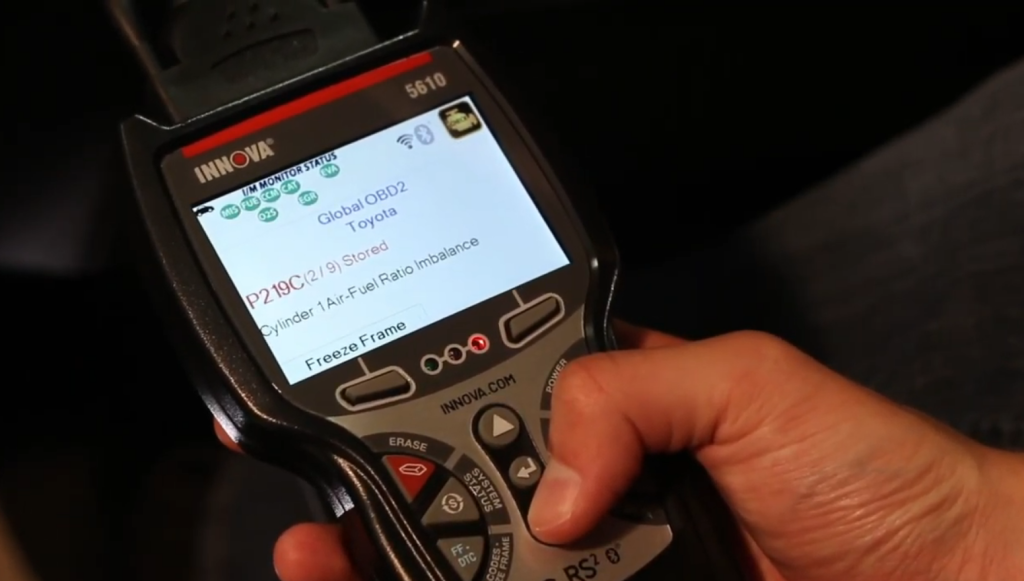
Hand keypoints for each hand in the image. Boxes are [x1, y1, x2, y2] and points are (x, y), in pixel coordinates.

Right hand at [214, 324, 1023, 580]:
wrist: (936, 577)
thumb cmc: (862, 470)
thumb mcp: (742, 380)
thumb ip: (626, 387)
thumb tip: (547, 478)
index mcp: (610, 423)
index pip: (484, 419)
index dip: (415, 435)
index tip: (356, 452)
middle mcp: (594, 509)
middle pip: (464, 513)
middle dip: (383, 520)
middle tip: (324, 541)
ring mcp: (605, 576)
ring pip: (479, 577)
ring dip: (399, 573)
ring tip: (335, 570)